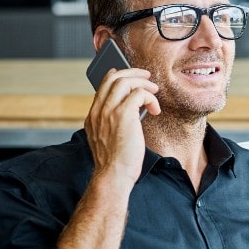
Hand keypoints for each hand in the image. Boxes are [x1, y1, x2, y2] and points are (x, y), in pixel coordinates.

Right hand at [85, 67, 159, 186]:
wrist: (113, 175)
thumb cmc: (116, 162)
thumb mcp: (108, 139)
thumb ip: (113, 123)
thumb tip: (133, 109)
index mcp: (93, 116)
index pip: (102, 86)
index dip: (116, 75)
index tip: (128, 74)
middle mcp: (98, 110)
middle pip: (114, 78)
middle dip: (133, 73)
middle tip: (147, 77)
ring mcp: (109, 111)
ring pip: (125, 81)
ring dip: (144, 84)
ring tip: (155, 92)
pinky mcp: (123, 115)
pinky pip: (139, 94)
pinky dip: (150, 98)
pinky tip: (155, 110)